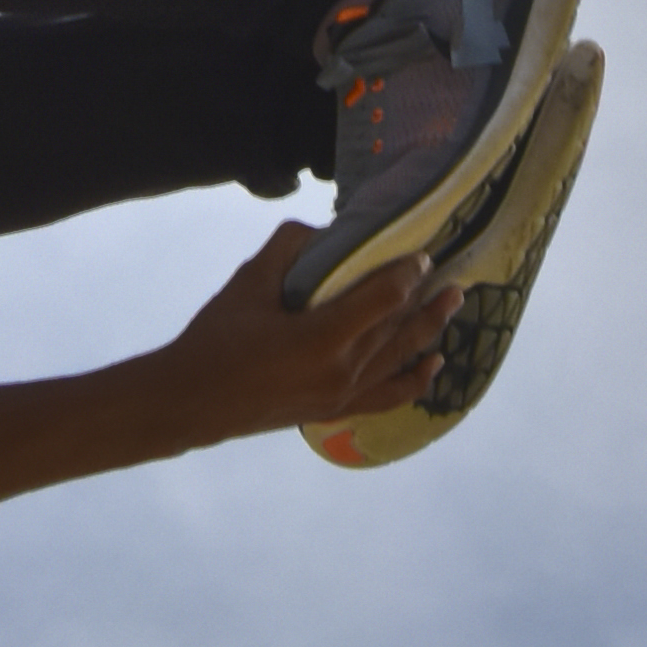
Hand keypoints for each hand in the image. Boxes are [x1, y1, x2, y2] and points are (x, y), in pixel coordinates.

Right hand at [149, 220, 447, 450]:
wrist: (191, 401)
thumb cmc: (216, 339)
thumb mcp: (248, 283)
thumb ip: (289, 249)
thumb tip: (322, 233)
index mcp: (323, 337)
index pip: (385, 298)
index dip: (407, 273)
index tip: (423, 254)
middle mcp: (343, 370)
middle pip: (400, 329)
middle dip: (428, 300)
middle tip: (455, 277)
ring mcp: (342, 396)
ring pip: (400, 360)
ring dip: (430, 332)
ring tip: (453, 305)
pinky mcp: (335, 412)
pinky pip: (388, 397)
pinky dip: (415, 380)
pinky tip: (433, 364)